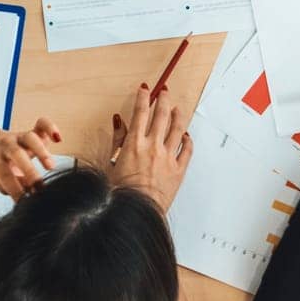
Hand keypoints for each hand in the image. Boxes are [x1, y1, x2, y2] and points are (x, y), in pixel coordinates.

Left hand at [0, 118, 62, 200]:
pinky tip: (58, 139)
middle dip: (29, 171)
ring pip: (30, 138)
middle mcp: (5, 145)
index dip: (16, 189)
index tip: (25, 202)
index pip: (5, 175)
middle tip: (40, 187)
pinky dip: (51, 128)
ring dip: (42, 151)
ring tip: (50, 167)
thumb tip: (29, 195)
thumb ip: (10, 186)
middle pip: (17, 154)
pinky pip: (42, 124)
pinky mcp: (31, 131)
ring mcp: (19, 136)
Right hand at [112, 84, 192, 211]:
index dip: (143, 97)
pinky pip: (187, 150)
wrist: (136, 212)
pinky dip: (188, 140)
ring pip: (177, 129)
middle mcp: (153, 147)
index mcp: (134, 144)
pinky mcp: (179, 170)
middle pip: (161, 115)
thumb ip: (117, 140)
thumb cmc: (119, 193)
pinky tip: (187, 135)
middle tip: (164, 91)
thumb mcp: (110, 163)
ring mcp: (168, 157)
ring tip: (177, 108)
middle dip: (163, 99)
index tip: (144, 89)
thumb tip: (118, 121)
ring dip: (178, 115)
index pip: (140, 113)